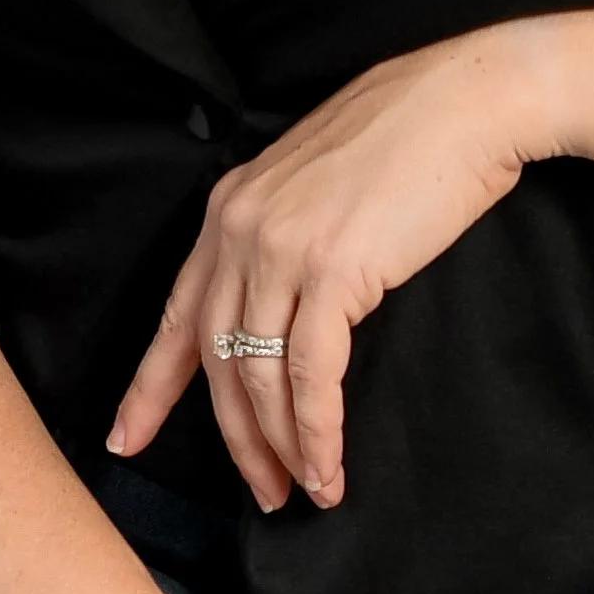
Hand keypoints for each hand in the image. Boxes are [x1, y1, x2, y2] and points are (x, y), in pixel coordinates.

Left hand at [108, 26, 548, 511]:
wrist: (470, 101)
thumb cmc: (412, 139)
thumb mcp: (319, 182)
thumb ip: (285, 235)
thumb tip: (286, 303)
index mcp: (231, 207)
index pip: (177, 312)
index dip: (149, 385)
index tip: (123, 437)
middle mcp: (241, 228)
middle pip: (214, 357)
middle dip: (233, 437)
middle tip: (258, 491)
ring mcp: (282, 248)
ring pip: (258, 375)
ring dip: (278, 446)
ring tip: (301, 490)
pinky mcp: (333, 271)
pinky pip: (312, 374)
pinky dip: (316, 431)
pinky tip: (327, 466)